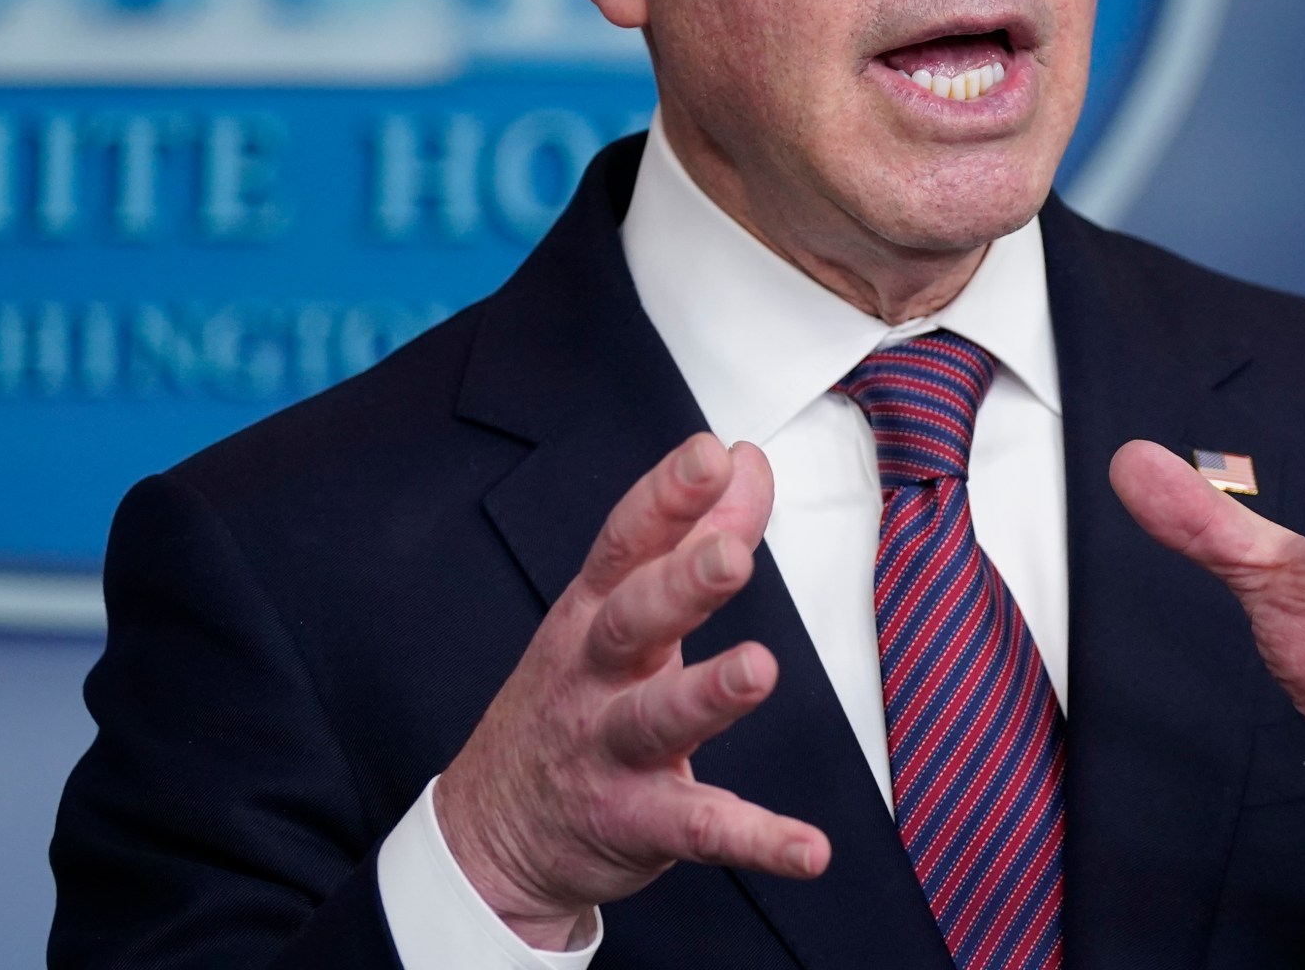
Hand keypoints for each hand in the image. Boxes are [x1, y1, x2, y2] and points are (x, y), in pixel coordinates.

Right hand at [434, 434, 830, 949]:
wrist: (494, 831)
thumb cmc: (575, 697)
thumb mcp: (619, 610)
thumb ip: (691, 534)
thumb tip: (746, 459)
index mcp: (593, 613)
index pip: (624, 544)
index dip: (665, 498)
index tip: (709, 455)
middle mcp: (594, 676)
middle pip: (632, 622)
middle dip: (678, 586)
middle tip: (730, 555)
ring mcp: (608, 751)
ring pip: (657, 719)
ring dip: (708, 694)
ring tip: (758, 669)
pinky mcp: (635, 822)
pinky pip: (700, 829)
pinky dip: (757, 839)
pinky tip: (810, 849)